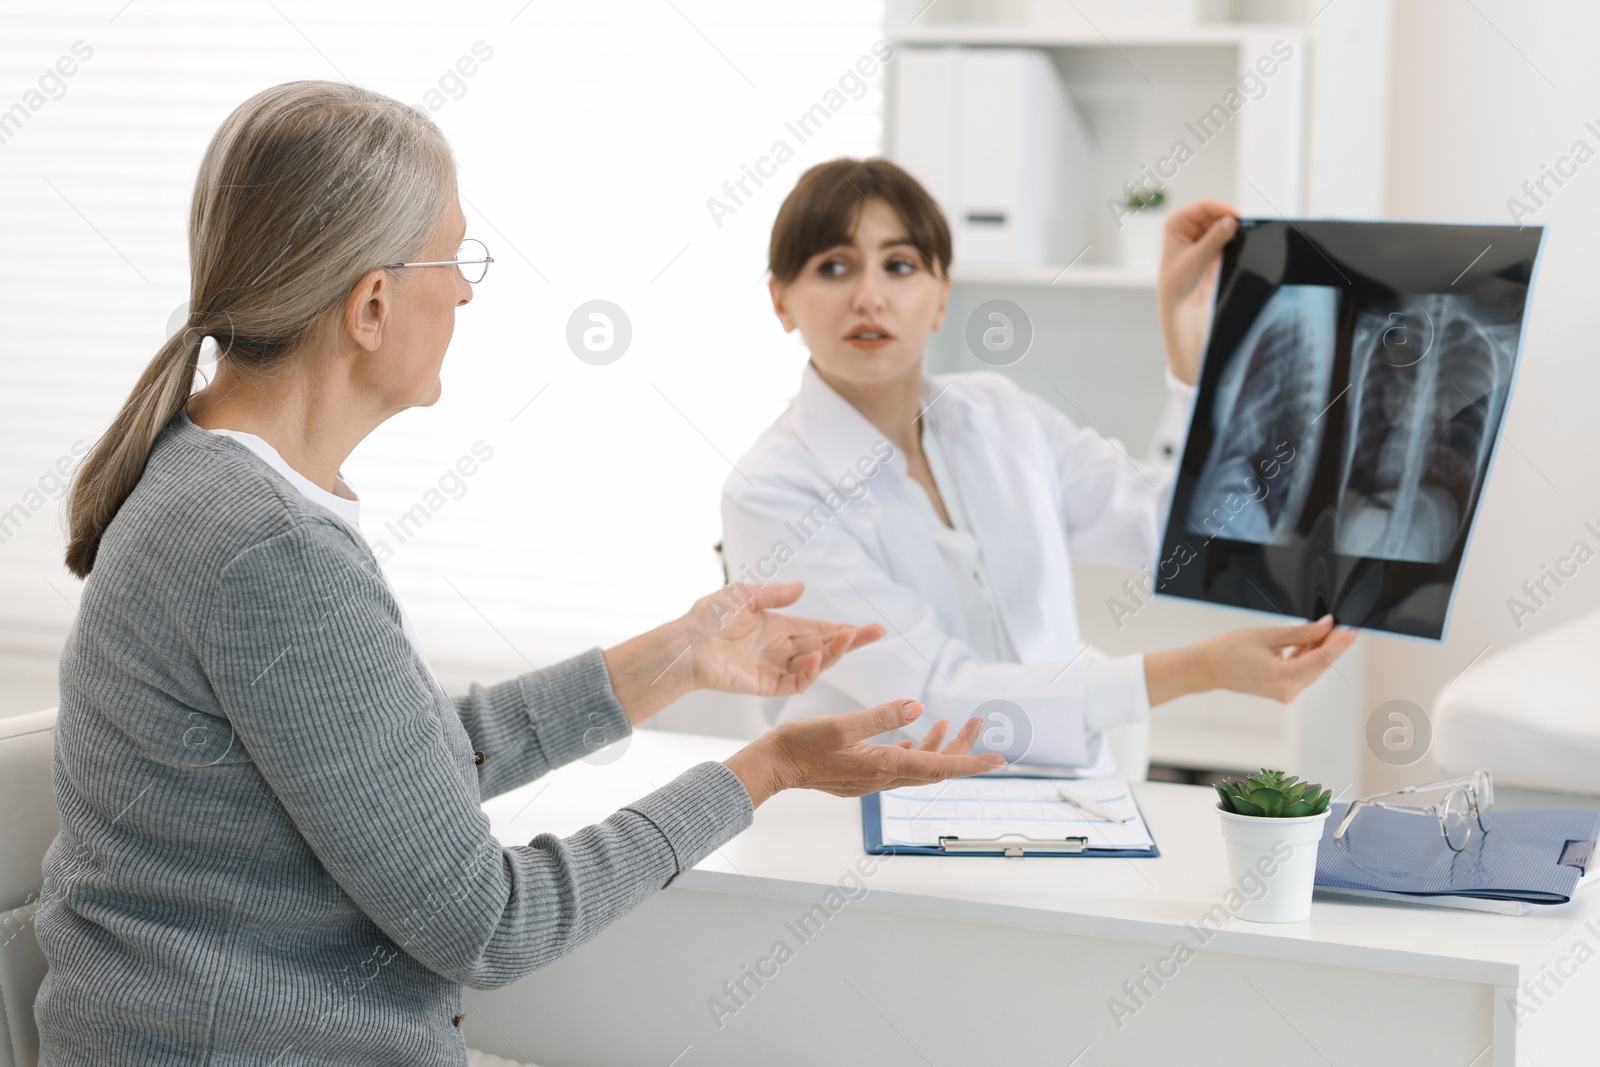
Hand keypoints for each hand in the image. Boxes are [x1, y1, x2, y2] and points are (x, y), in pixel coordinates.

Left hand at [604, 582, 883, 724]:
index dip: (842, 629)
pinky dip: (810, 672)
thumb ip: (773, 594)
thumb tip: (802, 588)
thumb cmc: (708, 617)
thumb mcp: (742, 595)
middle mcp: (781, 649)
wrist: (687, 643)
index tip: (868, 627)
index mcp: (778, 627)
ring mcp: (775, 669)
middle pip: (824, 646)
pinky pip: (796, 683)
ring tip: (847, 638)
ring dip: (833, 653)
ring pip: (815, 665)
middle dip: (850, 641)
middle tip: (875, 633)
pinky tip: (817, 658)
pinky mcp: (766, 686)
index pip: (817, 629)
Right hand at [723, 700, 1004, 807]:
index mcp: (884, 765)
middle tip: (980, 723)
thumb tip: (919, 709)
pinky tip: (916, 736)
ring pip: (920, 765)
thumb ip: (881, 717)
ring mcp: (873, 778)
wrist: (771, 766)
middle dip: (962, 748)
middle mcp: (883, 777)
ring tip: (953, 723)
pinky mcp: (862, 773)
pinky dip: (916, 749)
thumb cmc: (800, 744)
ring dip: (940, 747)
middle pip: (936, 767)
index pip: (939, 767)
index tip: (999, 760)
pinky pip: (900, 764)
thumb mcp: (841, 725)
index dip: (972, 762)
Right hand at [1146, 614, 1356, 705]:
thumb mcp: (1268, 636)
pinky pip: (1301, 672)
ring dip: (1320, 650)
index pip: (1322, 659)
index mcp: (1283, 677)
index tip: (1353, 629)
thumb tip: (1327, 626)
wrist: (1206, 668)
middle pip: (1321, 665)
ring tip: (1328, 630)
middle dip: (1333, 645)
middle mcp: (1288, 690)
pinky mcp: (1281, 691)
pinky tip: (1309, 642)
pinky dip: (1306, 657)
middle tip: (1345, 625)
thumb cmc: (1229, 650)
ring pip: (1313, 668)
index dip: (1340, 643)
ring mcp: (1285, 693)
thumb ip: (1301, 633)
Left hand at [1156, 198, 1238, 385]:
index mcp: (1177, 221)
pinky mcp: (1213, 244)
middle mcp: (1189, 224)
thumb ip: (1214, 238)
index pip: (1205, 206)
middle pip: (1217, 213)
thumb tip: (1231, 221)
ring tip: (1242, 241)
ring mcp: (1202, 233)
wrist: (1181, 306)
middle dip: (1230, 221)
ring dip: (1234, 231)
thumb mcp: (1196, 259)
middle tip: (1246, 229)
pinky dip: (1235, 240)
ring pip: (1225, 224)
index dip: (1223, 209)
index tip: (1238, 217)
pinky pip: (1229, 236)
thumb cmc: (1178, 283)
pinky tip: (1239, 247)